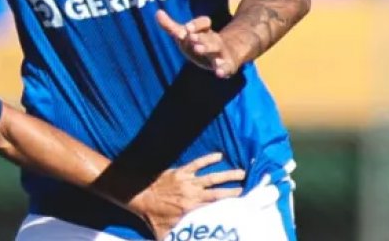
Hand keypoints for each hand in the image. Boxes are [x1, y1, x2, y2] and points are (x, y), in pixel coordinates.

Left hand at [127, 153, 244, 239]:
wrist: (139, 195)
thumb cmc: (152, 216)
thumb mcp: (164, 234)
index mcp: (192, 210)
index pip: (215, 209)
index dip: (229, 209)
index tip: (243, 207)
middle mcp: (193, 195)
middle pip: (218, 193)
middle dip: (235, 191)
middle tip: (249, 188)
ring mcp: (188, 182)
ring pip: (212, 178)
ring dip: (227, 175)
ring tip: (242, 173)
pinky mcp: (181, 172)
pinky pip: (197, 164)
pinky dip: (208, 159)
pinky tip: (219, 155)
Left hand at [156, 10, 245, 78]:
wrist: (228, 55)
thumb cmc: (199, 44)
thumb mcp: (185, 36)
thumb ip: (171, 26)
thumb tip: (157, 12)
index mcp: (204, 31)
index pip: (204, 22)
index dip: (196, 25)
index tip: (187, 28)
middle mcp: (213, 40)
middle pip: (208, 36)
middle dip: (199, 37)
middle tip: (191, 37)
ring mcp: (221, 53)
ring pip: (216, 49)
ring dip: (207, 48)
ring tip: (198, 49)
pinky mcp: (228, 66)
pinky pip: (226, 68)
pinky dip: (223, 69)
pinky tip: (219, 72)